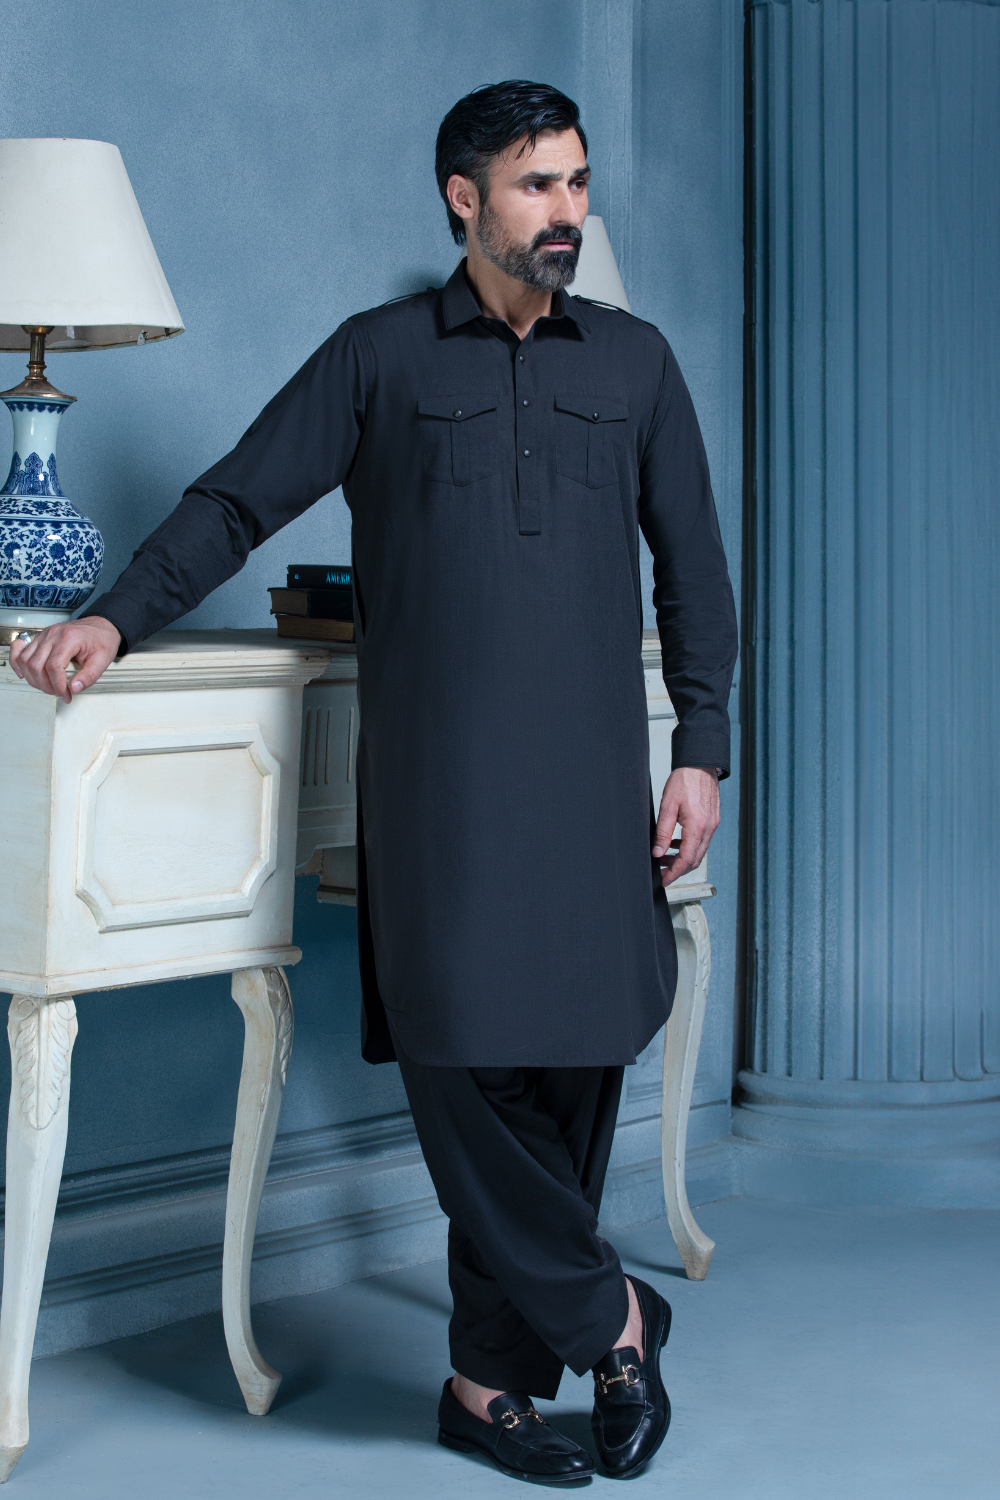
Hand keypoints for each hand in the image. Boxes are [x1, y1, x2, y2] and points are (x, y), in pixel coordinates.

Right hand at [8, 616, 121, 703]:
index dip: (57, 685)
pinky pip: (19, 650)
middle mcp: (53, 634)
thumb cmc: (101, 640)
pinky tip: (24, 674)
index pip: (54, 666)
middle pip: (36, 665)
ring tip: (47, 686)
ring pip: (25, 659)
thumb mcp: (103, 659)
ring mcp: (44, 635)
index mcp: (69, 638)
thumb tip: (75, 688)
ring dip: (33, 678)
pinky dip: (17, 663)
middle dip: (45, 685)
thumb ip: (90, 676)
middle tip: (58, 692)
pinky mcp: (39, 637)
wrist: (100, 627)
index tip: (65, 694)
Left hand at [652, 766, 719, 887]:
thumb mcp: (667, 807)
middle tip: (662, 872)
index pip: (687, 859)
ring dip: (682, 858)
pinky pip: (702, 841)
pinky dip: (689, 847)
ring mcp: (712, 825)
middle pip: (695, 860)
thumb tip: (657, 852)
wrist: (700, 764)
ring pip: (699, 851)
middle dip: (678, 869)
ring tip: (663, 856)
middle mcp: (708, 828)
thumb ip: (662, 832)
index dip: (674, 873)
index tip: (664, 880)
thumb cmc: (685, 780)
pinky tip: (676, 843)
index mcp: (697, 826)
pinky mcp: (712, 821)